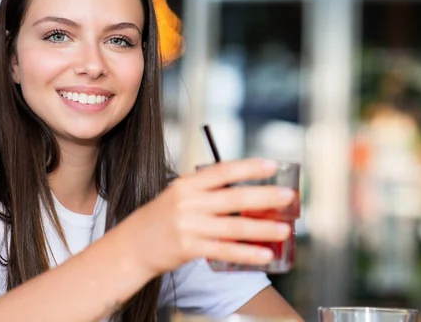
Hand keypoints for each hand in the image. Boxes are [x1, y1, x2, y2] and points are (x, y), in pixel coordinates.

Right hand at [126, 158, 294, 276]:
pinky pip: (224, 251)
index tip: (272, 165)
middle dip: (264, 197)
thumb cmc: (161, 217)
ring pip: (233, 227)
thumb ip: (206, 191)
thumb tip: (244, 189)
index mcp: (187, 185)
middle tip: (288, 197)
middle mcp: (188, 202)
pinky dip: (247, 253)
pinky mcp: (188, 248)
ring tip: (284, 229)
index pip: (222, 171)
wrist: (132, 245)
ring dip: (262, 229)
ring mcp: (188, 226)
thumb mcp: (178, 195)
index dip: (248, 167)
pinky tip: (265, 254)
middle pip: (233, 198)